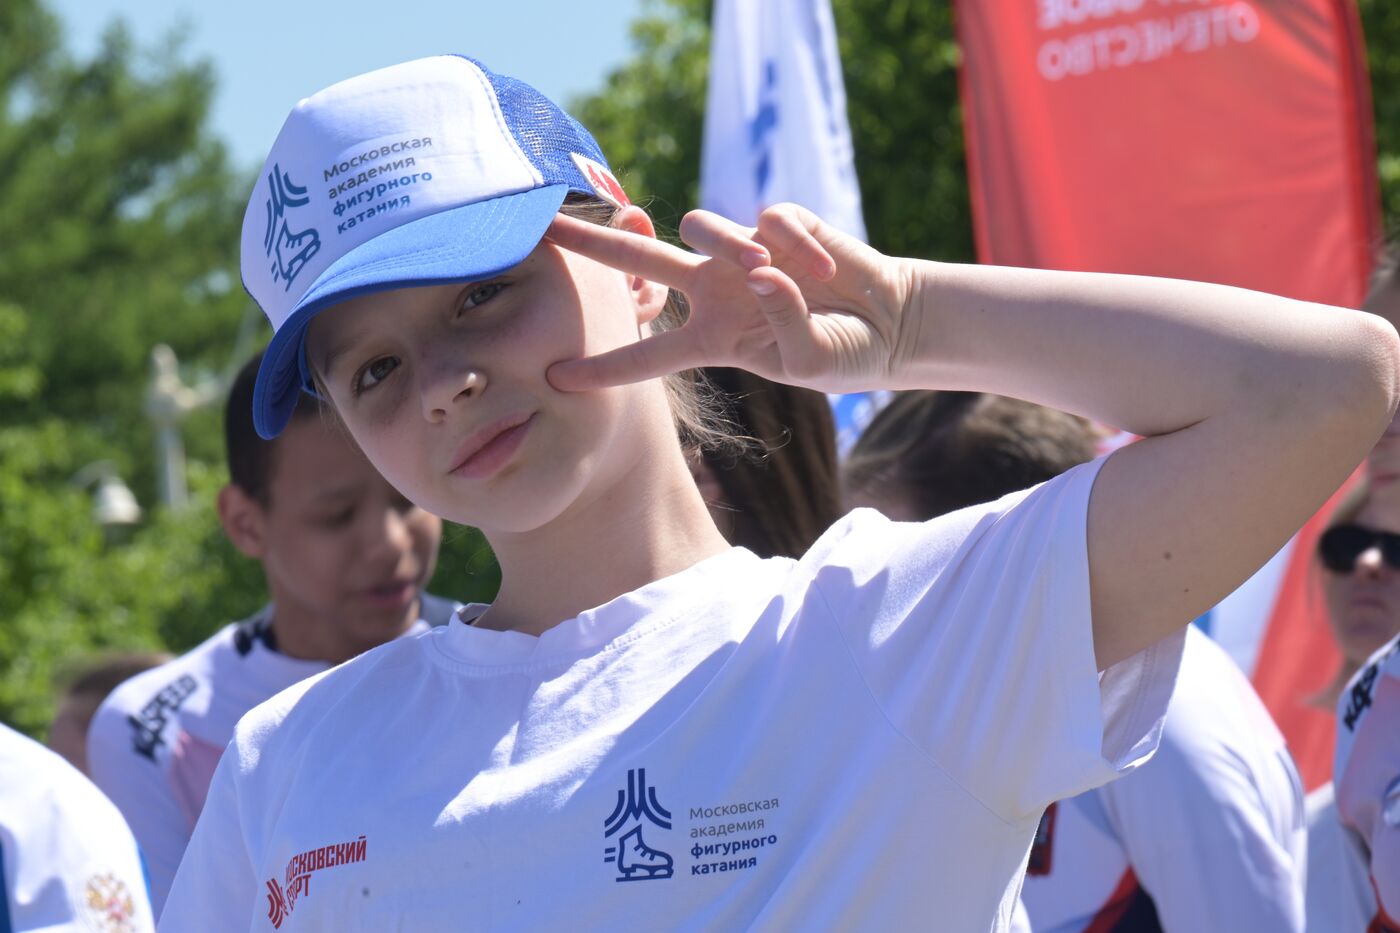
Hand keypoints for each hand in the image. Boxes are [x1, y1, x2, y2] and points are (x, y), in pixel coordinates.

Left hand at [544, 204, 912, 393]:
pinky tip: (826, 267)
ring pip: (700, 226)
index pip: (647, 353)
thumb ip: (781, 323)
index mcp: (711, 338)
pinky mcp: (778, 223)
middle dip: (591, 243)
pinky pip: (768, 218)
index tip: (556, 378)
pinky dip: (798, 242)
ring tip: (779, 274)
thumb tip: (759, 269)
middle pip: (639, 260)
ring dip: (731, 246)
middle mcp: (715, 290)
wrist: (889, 321)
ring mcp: (743, 253)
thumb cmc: (843, 354)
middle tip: (543, 225)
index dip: (604, 368)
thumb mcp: (809, 362)